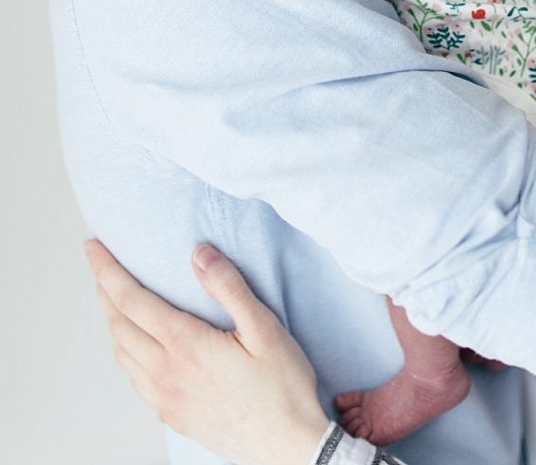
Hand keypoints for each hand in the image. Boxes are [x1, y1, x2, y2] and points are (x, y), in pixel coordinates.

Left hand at [85, 239, 328, 464]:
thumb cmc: (282, 384)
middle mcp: (166, 374)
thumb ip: (228, 287)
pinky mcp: (172, 416)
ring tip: (114, 299)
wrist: (286, 444)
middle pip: (119, 325)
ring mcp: (165, 399)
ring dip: (112, 322)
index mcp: (185, 346)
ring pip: (122, 354)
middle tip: (101, 266)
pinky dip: (126, 351)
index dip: (107, 271)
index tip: (92, 247)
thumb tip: (198, 253)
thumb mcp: (264, 327)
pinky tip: (138, 345)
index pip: (132, 300)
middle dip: (105, 291)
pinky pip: (135, 379)